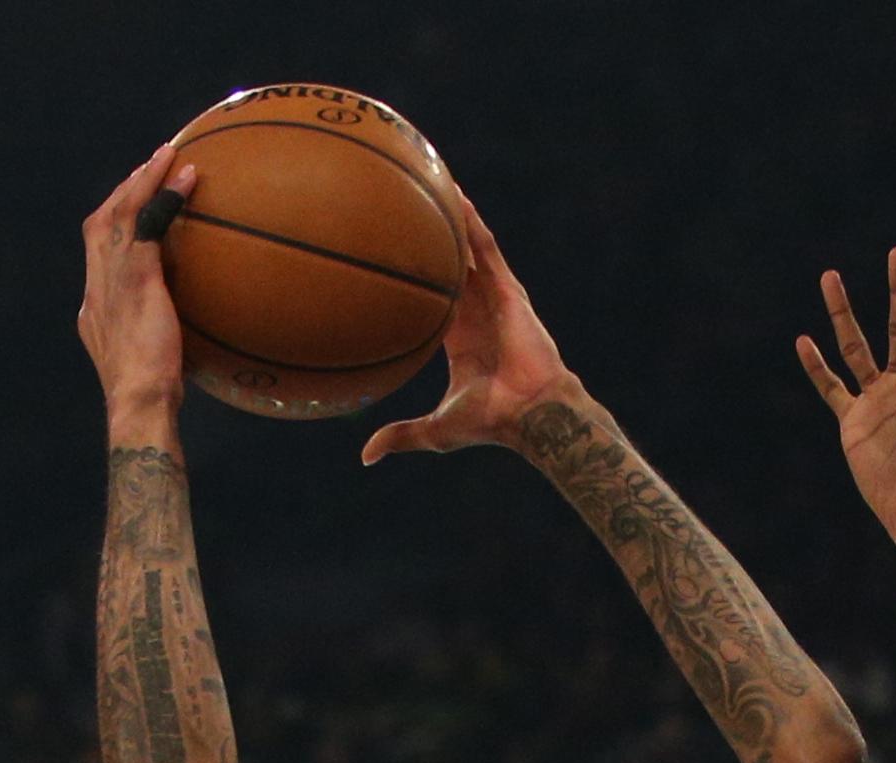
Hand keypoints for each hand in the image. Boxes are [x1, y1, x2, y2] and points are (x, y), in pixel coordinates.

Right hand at [80, 146, 196, 432]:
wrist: (140, 405)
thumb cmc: (152, 403)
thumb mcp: (150, 370)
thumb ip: (157, 348)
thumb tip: (182, 346)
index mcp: (94, 312)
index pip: (98, 257)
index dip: (113, 228)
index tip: (133, 208)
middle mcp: (96, 289)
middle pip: (100, 225)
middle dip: (123, 192)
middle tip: (149, 168)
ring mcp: (112, 280)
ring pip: (120, 213)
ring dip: (143, 180)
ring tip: (167, 156)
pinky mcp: (136, 278)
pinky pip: (149, 223)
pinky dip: (166, 196)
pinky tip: (187, 178)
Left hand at [362, 198, 575, 463]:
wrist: (529, 413)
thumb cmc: (490, 423)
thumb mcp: (436, 429)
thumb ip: (402, 435)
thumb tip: (366, 457)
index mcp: (457, 336)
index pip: (432, 295)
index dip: (414, 273)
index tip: (390, 252)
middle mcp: (474, 310)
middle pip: (447, 260)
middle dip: (429, 232)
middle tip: (399, 199)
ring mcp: (492, 295)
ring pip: (466, 245)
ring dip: (448, 212)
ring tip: (426, 174)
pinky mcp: (507, 288)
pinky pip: (485, 246)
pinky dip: (470, 220)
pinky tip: (452, 193)